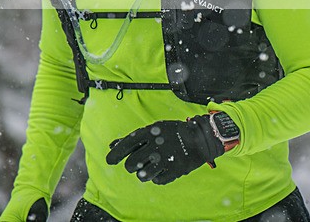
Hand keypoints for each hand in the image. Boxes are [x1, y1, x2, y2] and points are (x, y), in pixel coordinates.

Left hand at [106, 115, 223, 184]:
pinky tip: (164, 168)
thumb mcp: (152, 130)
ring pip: (142, 175)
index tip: (109, 160)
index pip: (126, 145)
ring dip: (144, 173)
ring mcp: (166, 159)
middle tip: (139, 162)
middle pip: (131, 164)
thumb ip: (132, 138)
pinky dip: (158, 176)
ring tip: (151, 166)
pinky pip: (157, 181)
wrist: (200, 138)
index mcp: (150, 132)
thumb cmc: (172, 133)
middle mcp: (156, 145)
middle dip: (132, 165)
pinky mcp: (175, 170)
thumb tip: (111, 146)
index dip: (116, 154)